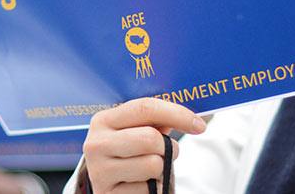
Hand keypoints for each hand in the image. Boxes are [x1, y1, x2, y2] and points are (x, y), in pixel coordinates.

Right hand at [82, 98, 205, 193]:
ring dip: (160, 170)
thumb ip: (157, 120)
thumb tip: (194, 118)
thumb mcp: (137, 132)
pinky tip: (140, 186)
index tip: (199, 125)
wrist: (111, 187)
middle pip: (150, 138)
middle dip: (167, 148)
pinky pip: (148, 189)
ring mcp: (99, 171)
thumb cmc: (130, 154)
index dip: (177, 114)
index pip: (144, 108)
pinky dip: (152, 189)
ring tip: (148, 171)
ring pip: (152, 165)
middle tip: (164, 153)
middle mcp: (96, 144)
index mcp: (103, 121)